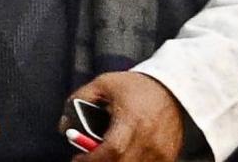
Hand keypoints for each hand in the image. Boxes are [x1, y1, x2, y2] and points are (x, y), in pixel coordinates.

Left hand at [60, 73, 186, 161]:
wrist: (173, 88)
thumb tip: (64, 125)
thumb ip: (80, 100)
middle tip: (88, 158)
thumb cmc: (137, 86)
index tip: (77, 159)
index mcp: (132, 121)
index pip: (111, 151)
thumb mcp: (104, 84)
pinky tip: (123, 156)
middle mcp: (149, 140)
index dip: (91, 159)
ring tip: (106, 155)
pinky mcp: (168, 157)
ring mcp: (161, 151)